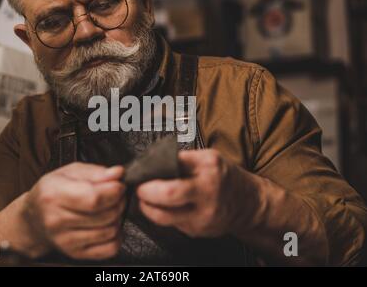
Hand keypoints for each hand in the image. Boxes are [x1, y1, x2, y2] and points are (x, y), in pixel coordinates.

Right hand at [24, 163, 125, 259]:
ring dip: (117, 218)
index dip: (114, 190)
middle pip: (106, 214)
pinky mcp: (76, 253)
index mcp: (54, 195)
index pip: (94, 198)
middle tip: (115, 195)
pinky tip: (107, 224)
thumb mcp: (69, 172)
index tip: (118, 185)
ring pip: (110, 231)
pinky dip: (116, 236)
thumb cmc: (52, 192)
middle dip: (119, 202)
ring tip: (109, 208)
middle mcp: (57, 220)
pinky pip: (110, 248)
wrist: (33, 219)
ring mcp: (66, 240)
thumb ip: (96, 172)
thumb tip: (117, 173)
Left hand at [137, 149, 262, 237]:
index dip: (151, 172)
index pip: (172, 168)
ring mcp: (202, 216)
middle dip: (146, 191)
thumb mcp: (208, 158)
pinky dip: (162, 215)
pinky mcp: (197, 231)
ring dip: (147, 207)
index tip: (141, 172)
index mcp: (209, 170)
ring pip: (163, 216)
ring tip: (146, 199)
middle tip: (139, 188)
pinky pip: (171, 224)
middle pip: (168, 194)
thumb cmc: (225, 178)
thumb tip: (152, 161)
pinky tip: (163, 207)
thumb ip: (182, 159)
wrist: (249, 204)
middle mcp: (207, 194)